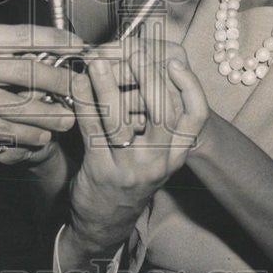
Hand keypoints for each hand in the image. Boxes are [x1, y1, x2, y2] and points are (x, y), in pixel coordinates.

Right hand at [0, 24, 81, 150]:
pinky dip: (25, 134)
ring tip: (69, 118)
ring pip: (18, 105)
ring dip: (49, 115)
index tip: (79, 47)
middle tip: (81, 88)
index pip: (24, 37)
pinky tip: (41, 135)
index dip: (56, 42)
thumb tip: (44, 50)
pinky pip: (1, 129)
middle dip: (61, 81)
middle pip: (28, 71)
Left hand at [67, 39, 207, 248]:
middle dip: (146, 75)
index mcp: (175, 152)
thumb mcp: (153, 152)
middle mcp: (159, 161)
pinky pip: (91, 130)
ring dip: (107, 84)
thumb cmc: (129, 174)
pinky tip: (77, 83)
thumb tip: (147, 65)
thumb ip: (155, 116)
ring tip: (96, 59)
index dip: (188, 86)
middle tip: (132, 50)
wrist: (106, 223)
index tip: (174, 61)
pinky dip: (83, 103)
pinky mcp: (101, 171)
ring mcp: (130, 168)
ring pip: (121, 120)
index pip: (195, 116)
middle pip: (162, 112)